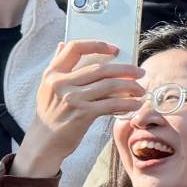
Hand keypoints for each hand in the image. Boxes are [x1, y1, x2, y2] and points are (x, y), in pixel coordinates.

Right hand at [15, 41, 142, 179]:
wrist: (44, 142)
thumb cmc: (50, 113)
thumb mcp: (46, 87)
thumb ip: (56, 66)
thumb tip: (62, 44)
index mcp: (52, 73)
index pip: (75, 48)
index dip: (97, 45)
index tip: (115, 49)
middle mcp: (60, 83)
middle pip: (100, 68)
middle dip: (125, 69)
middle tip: (141, 72)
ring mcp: (72, 98)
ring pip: (109, 85)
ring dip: (130, 87)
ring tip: (141, 90)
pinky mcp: (82, 114)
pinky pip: (111, 104)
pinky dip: (127, 103)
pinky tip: (135, 104)